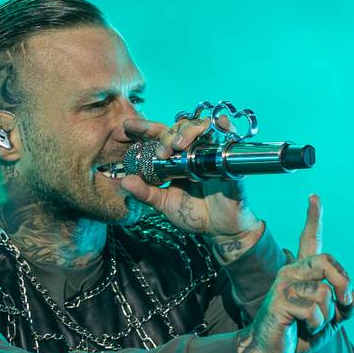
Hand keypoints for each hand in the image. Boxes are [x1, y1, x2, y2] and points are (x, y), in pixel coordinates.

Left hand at [115, 114, 260, 240]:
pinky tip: (219, 122)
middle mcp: (192, 152)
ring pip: (200, 126)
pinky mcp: (228, 158)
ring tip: (179, 145)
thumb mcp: (164, 204)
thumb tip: (125, 182)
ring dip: (188, 131)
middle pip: (179, 128)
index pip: (159, 136)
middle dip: (167, 136)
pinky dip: (224, 125)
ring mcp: (210, 153)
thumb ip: (145, 193)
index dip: (145, 128)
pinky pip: (229, 135)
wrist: (219, 229)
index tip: (128, 125)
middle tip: (162, 152)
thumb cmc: (193, 214)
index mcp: (175, 159)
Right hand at [236, 194, 353, 352]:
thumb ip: (344, 308)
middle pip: (327, 261)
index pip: (309, 240)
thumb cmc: (299, 333)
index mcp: (303, 272)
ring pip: (325, 293)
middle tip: (345, 301)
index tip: (314, 197)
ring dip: (327, 316)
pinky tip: (302, 328)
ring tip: (312, 325)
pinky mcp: (281, 300)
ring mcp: (285, 284)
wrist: (271, 350)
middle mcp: (292, 271)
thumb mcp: (329, 321)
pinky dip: (316, 325)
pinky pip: (314, 310)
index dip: (313, 218)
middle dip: (343, 282)